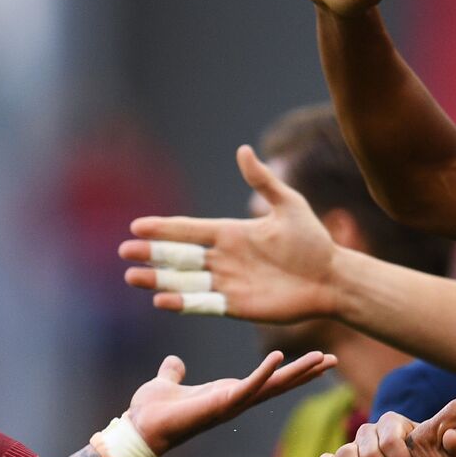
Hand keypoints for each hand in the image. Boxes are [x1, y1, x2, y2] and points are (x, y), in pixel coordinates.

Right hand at [121, 146, 338, 321]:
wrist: (331, 279)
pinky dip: (182, 302)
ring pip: (184, 281)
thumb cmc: (313, 241)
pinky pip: (202, 304)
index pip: (189, 230)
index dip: (163, 229)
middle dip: (151, 255)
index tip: (137, 226)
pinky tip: (161, 300)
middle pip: (178, 257)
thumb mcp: (289, 205)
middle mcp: (223, 258)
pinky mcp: (234, 306)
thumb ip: (264, 181)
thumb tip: (243, 150)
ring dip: (158, 280)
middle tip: (124, 254)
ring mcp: (226, 283)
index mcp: (231, 233)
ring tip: (133, 277)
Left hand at [125, 349, 336, 456]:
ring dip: (298, 372)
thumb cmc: (152, 411)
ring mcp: (231, 403)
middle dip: (306, 372)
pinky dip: (263, 372)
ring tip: (324, 358)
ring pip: (273, 386)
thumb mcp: (166, 383)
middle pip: (279, 384)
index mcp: (227, 393)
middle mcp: (235, 400)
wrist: (139, 429)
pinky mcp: (220, 404)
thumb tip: (174, 361)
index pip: (267, 380)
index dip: (291, 370)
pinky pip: (248, 387)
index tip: (315, 359)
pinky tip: (279, 356)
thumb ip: (174, 372)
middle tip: (333, 358)